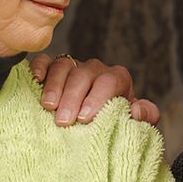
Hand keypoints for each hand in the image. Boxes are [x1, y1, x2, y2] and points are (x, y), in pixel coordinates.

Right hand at [30, 53, 160, 126]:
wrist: (99, 121)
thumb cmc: (116, 121)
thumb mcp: (137, 121)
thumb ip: (146, 115)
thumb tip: (136, 111)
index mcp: (117, 78)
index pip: (109, 81)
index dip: (97, 98)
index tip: (85, 118)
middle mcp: (96, 68)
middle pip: (84, 74)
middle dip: (73, 97)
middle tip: (64, 121)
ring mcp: (74, 66)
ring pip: (64, 66)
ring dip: (55, 86)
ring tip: (49, 107)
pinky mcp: (53, 67)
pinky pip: (45, 60)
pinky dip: (39, 67)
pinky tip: (36, 81)